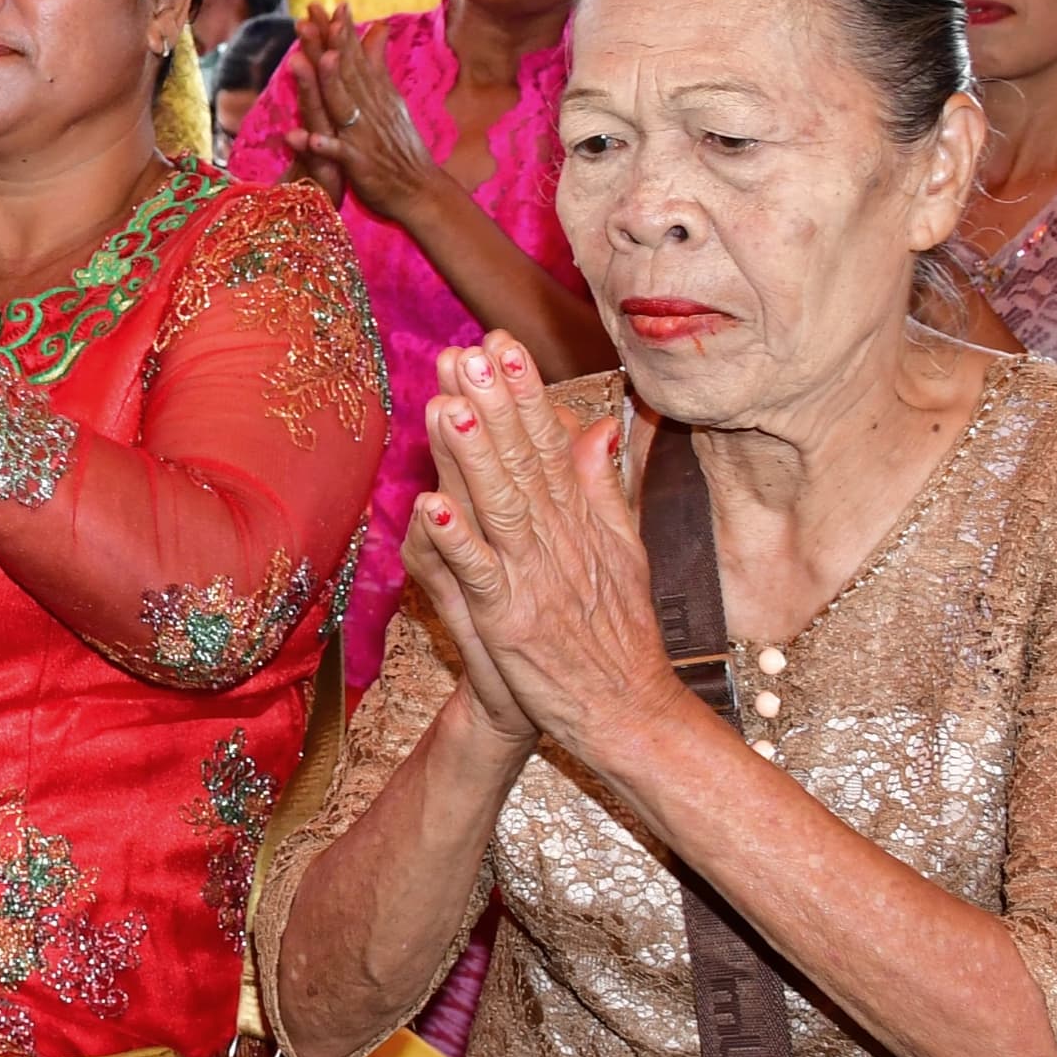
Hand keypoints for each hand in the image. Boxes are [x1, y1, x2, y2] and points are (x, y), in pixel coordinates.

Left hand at [288, 11, 443, 223]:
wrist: (422, 191)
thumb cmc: (401, 146)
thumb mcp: (390, 100)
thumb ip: (378, 64)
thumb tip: (376, 27)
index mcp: (374, 95)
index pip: (354, 57)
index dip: (339, 30)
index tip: (324, 3)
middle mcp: (369, 110)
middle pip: (344, 72)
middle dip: (325, 42)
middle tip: (308, 15)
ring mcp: (363, 136)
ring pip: (341, 106)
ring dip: (325, 83)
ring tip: (307, 60)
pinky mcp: (360, 165)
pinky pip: (338, 154)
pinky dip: (323, 146)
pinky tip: (304, 137)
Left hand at [409, 337, 687, 772]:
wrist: (628, 713)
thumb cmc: (617, 634)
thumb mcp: (622, 551)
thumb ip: (602, 486)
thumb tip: (600, 425)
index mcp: (579, 521)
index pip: (549, 444)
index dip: (524, 393)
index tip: (502, 344)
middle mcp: (557, 540)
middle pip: (522, 462)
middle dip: (494, 406)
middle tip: (468, 353)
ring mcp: (532, 578)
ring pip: (499, 506)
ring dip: (472, 457)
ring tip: (448, 407)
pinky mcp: (509, 619)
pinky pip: (478, 574)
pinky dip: (455, 541)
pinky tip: (428, 505)